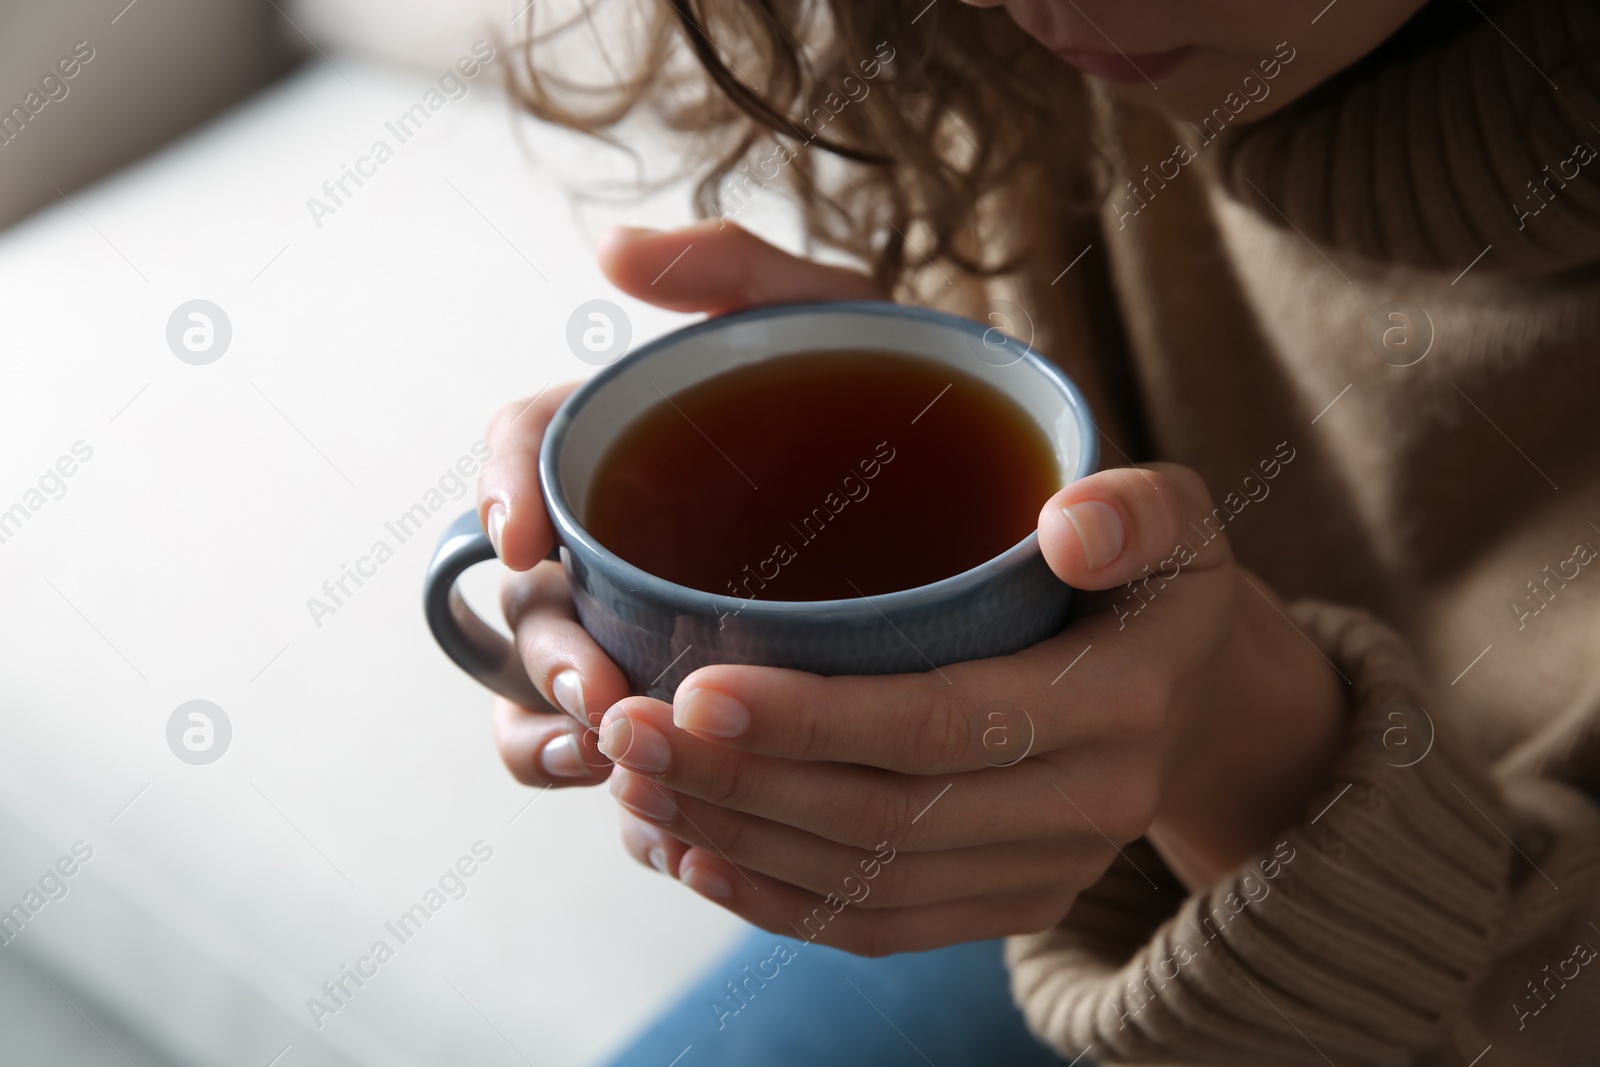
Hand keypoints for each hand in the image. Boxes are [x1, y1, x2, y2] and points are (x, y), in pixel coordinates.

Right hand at [474, 220, 885, 788]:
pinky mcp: (702, 707)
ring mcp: (658, 633)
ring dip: (559, 734)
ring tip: (610, 761)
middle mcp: (631, 544)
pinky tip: (665, 822)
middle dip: (545, 650)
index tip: (522, 536)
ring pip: (559, 698)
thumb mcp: (836, 316)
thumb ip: (741, 270)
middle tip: (600, 689)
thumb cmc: (911, 393)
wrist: (1008, 502)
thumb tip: (611, 252)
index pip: (530, 448)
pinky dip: (629, 795)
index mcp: (640, 444)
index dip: (503, 485)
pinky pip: (636, 766)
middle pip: (534, 598)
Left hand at [595, 463, 1346, 954]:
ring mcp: (1047, 871)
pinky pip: (882, 927)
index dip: (816, 719)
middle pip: (888, 818)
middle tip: (627, 735)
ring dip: (738, 841)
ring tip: (633, 785)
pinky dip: (775, 900)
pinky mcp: (1010, 903)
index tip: (697, 690)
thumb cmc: (1157, 584)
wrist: (1201, 701)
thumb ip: (1133, 508)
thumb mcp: (1176, 517)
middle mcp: (1087, 806)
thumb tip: (1065, 527)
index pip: (948, 725)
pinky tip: (691, 855)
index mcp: (1121, 704)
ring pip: (869, 884)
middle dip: (742, 784)